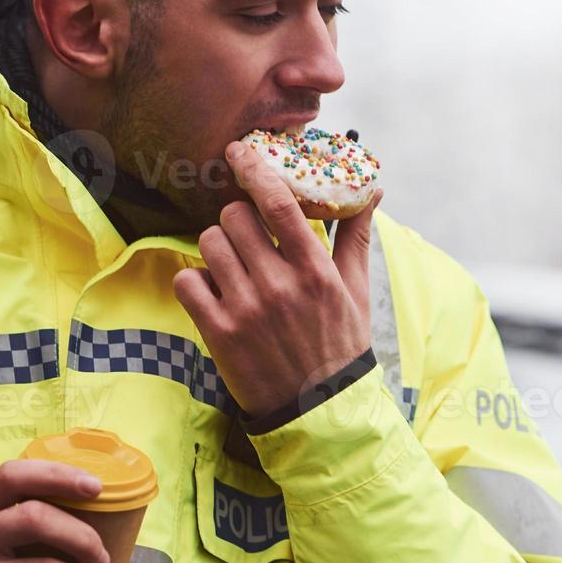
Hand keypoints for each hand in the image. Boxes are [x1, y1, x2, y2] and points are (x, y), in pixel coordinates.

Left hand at [172, 140, 383, 417]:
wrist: (320, 411)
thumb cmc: (340, 344)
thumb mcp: (356, 290)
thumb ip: (356, 235)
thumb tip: (373, 188)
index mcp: (315, 270)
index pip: (278, 202)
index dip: (254, 168)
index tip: (239, 151)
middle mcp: (280, 285)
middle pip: (234, 217)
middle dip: (237, 220)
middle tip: (247, 238)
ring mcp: (246, 310)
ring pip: (208, 244)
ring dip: (217, 249)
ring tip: (233, 268)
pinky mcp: (219, 334)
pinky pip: (187, 282)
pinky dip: (195, 282)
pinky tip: (214, 293)